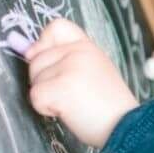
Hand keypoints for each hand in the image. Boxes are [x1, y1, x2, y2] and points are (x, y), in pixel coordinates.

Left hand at [26, 18, 138, 147]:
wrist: (126, 126)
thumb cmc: (109, 106)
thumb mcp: (94, 71)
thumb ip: (66, 59)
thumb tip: (27, 53)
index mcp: (87, 47)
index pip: (57, 26)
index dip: (43, 42)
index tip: (45, 60)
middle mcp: (78, 52)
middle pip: (36, 59)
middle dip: (44, 80)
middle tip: (70, 94)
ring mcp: (70, 67)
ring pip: (34, 79)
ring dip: (46, 96)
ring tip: (72, 103)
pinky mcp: (61, 87)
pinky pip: (35, 96)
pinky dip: (45, 109)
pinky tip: (67, 112)